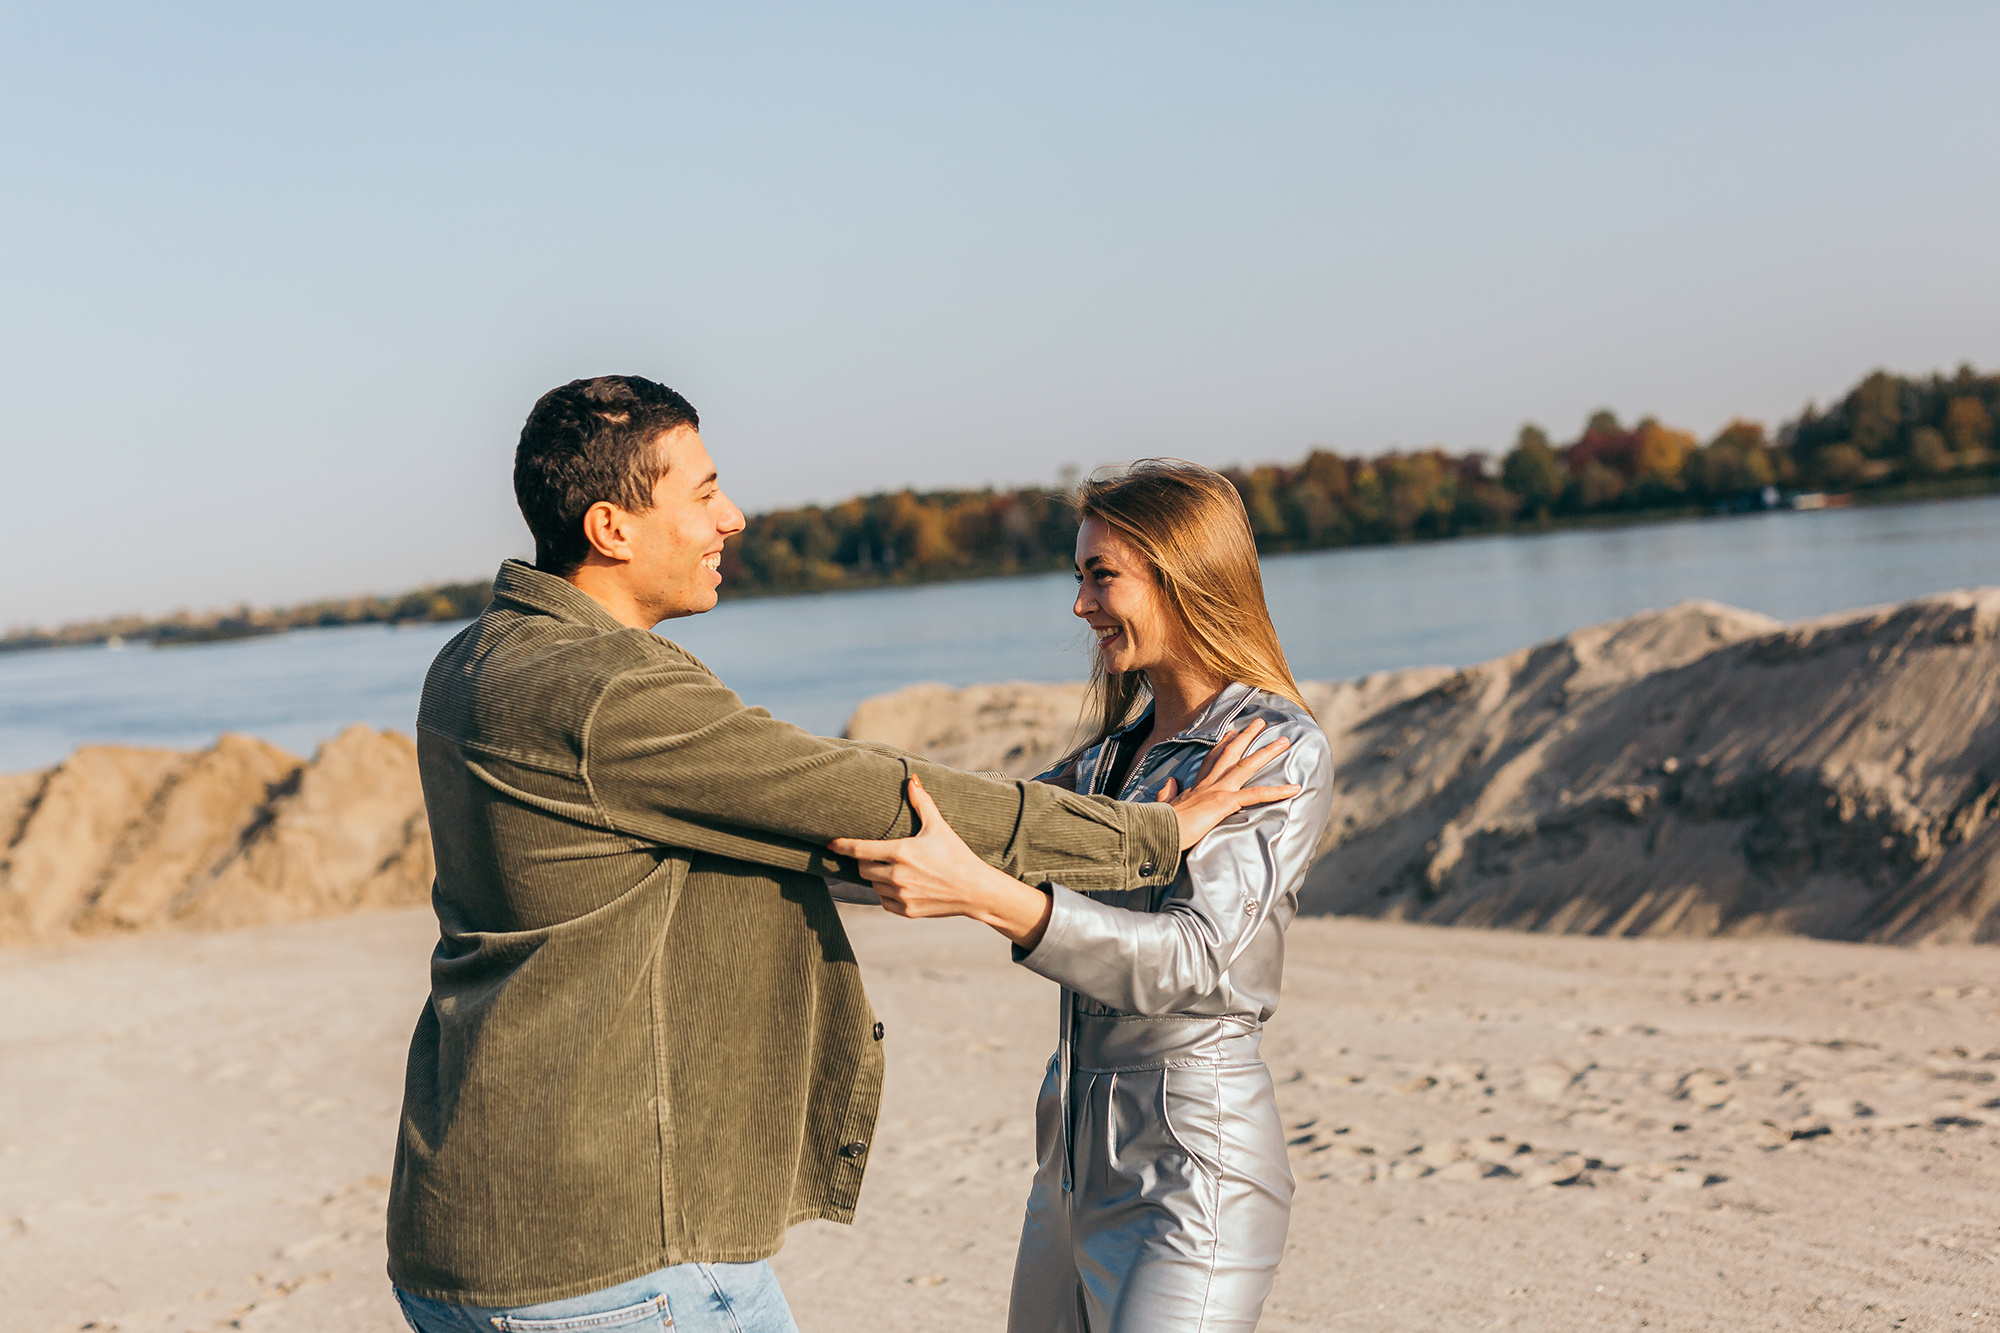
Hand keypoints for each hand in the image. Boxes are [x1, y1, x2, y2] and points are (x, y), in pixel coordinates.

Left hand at [829, 776, 1054, 946]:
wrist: (975, 889)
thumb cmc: (956, 854)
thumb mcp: (938, 827)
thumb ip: (922, 803)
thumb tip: (912, 779)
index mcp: (900, 852)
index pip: (859, 850)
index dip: (842, 846)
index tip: (830, 844)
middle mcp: (896, 876)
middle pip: (863, 868)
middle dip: (866, 861)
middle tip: (878, 856)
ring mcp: (900, 896)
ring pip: (873, 886)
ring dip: (878, 878)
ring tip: (895, 870)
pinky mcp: (906, 911)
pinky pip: (884, 902)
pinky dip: (887, 895)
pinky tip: (902, 886)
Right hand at [1158, 718, 1300, 851]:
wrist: (1155, 831)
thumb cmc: (1159, 824)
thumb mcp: (1163, 806)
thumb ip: (1168, 793)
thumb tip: (1170, 782)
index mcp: (1194, 786)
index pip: (1211, 760)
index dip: (1223, 745)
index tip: (1232, 732)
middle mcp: (1207, 783)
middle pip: (1230, 754)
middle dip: (1246, 736)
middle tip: (1260, 723)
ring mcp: (1216, 790)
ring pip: (1246, 766)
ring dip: (1267, 752)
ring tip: (1284, 741)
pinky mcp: (1223, 803)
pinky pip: (1255, 795)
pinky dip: (1277, 791)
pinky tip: (1295, 788)